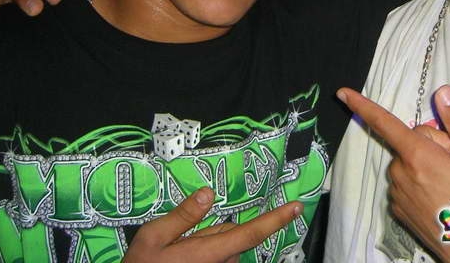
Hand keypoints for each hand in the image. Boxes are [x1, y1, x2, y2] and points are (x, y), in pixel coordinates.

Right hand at [124, 187, 301, 262]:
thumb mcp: (152, 237)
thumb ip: (183, 215)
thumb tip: (209, 193)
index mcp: (210, 253)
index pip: (251, 233)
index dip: (276, 219)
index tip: (297, 207)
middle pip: (231, 237)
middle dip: (213, 232)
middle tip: (180, 242)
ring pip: (224, 249)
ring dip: (208, 246)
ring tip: (177, 254)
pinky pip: (219, 260)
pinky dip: (206, 256)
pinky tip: (183, 261)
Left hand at [337, 86, 449, 262]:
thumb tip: (442, 92)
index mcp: (417, 154)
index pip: (384, 122)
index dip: (362, 106)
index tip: (342, 94)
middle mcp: (400, 172)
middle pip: (412, 141)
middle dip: (433, 145)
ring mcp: (398, 193)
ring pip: (410, 163)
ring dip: (428, 165)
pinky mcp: (400, 210)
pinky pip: (408, 183)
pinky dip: (422, 184)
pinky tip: (443, 196)